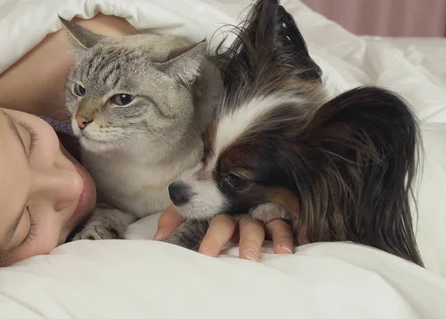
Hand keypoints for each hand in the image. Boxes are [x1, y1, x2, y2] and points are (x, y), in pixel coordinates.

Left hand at [154, 205, 296, 260]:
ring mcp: (261, 217)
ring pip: (262, 226)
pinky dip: (289, 237)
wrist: (240, 189)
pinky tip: (288, 250)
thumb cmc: (212, 208)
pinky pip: (286, 228)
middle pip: (238, 225)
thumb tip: (158, 237)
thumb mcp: (193, 213)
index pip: (217, 223)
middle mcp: (242, 213)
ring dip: (262, 239)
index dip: (212, 237)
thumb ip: (174, 219)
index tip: (205, 254)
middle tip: (230, 256)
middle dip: (234, 239)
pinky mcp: (279, 222)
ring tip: (259, 256)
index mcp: (222, 211)